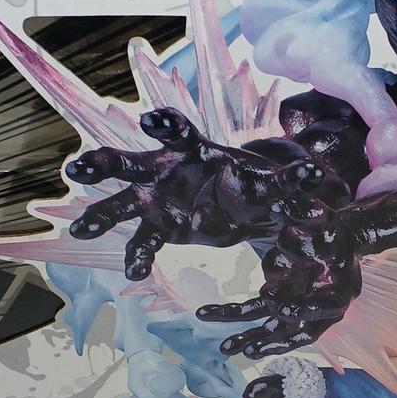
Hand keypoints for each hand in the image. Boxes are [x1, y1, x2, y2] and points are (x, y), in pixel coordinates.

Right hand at [65, 108, 349, 280]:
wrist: (250, 203)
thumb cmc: (257, 182)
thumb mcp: (277, 179)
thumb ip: (291, 178)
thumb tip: (319, 174)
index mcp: (195, 151)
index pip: (176, 133)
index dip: (163, 126)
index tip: (150, 122)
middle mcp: (167, 170)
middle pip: (130, 162)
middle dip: (103, 164)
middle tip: (77, 168)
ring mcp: (158, 198)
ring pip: (120, 204)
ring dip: (99, 215)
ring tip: (78, 227)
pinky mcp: (161, 227)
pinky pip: (144, 243)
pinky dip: (139, 257)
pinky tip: (136, 275)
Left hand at [197, 192, 361, 358]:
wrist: (337, 241)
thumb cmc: (334, 230)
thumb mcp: (324, 217)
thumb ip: (303, 212)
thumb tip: (277, 208)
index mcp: (341, 290)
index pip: (325, 308)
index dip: (305, 312)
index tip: (284, 310)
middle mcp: (319, 307)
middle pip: (296, 330)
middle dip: (272, 341)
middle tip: (250, 348)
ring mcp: (298, 307)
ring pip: (273, 327)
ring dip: (249, 338)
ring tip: (224, 347)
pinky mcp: (280, 302)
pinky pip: (256, 310)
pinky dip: (235, 313)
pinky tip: (212, 313)